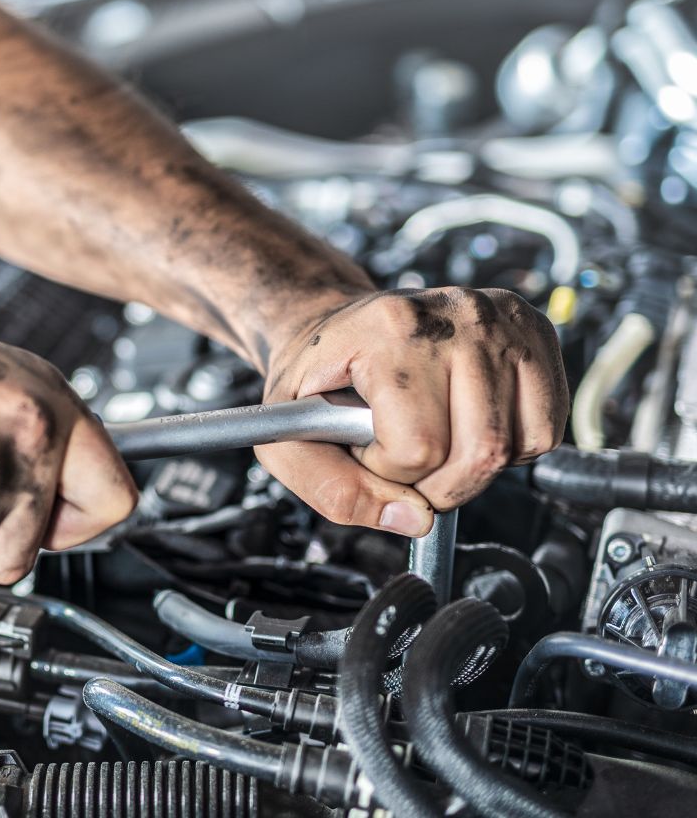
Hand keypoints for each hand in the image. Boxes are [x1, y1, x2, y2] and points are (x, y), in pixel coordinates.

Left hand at [259, 287, 567, 535]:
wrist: (337, 327)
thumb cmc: (317, 377)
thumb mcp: (289, 434)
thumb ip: (332, 488)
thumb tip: (415, 520)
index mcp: (390, 328)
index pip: (418, 446)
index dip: (388, 469)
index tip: (366, 446)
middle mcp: (455, 315)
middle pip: (480, 451)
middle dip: (436, 483)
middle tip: (403, 457)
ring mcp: (501, 319)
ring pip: (514, 446)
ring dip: (472, 466)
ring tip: (432, 433)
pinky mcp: (533, 330)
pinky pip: (546, 427)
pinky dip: (511, 447)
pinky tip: (468, 422)